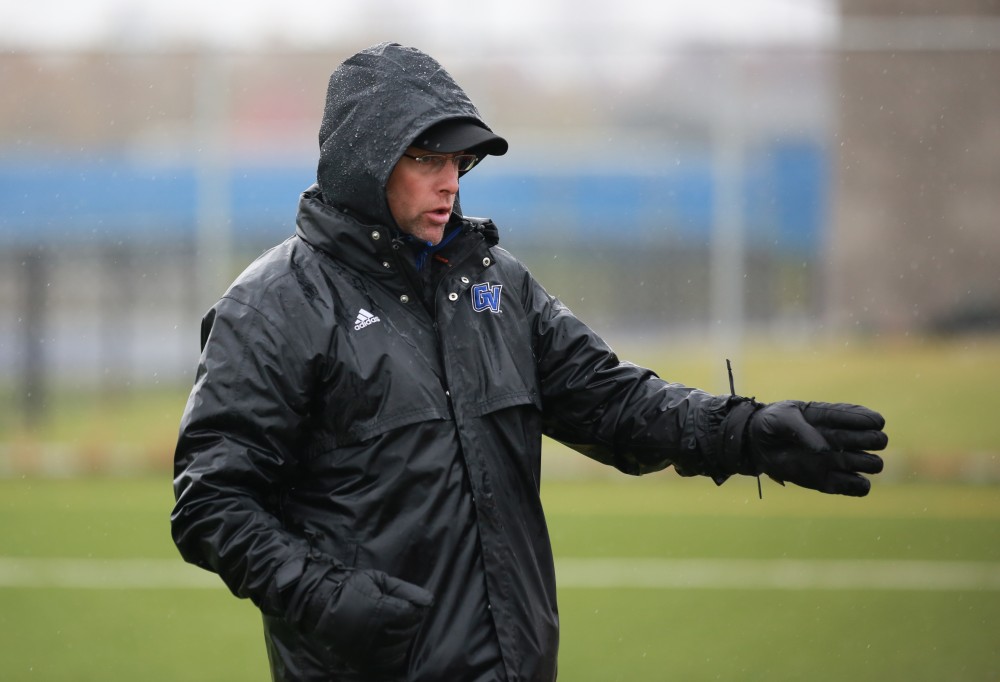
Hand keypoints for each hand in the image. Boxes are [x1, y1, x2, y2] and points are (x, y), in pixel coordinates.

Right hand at [312, 569, 433, 674]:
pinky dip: (393, 653)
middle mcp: (375, 634)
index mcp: (381, 612)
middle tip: (401, 614)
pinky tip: (388, 642)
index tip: (409, 604)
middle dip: (409, 623)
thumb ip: (404, 590)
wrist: (319, 604)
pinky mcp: (360, 661)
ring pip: (399, 649)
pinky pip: (387, 662)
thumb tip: (429, 600)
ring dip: (402, 638)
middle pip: (408, 632)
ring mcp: (367, 651)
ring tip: (393, 626)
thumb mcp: (378, 580)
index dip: (414, 610)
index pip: (411, 616)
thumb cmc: (351, 588)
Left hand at [747, 401, 887, 495]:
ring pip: (874, 464)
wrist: (755, 443)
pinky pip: (859, 488)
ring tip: (840, 459)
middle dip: (870, 441)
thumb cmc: (771, 423)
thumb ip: (801, 429)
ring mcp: (838, 461)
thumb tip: (823, 451)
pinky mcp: (829, 481)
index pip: (871, 419)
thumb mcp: (782, 417)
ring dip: (864, 463)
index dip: (868, 421)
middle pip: (879, 441)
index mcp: (836, 418)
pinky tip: (838, 478)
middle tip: (844, 441)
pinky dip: (856, 485)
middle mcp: (843, 439)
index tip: (846, 424)